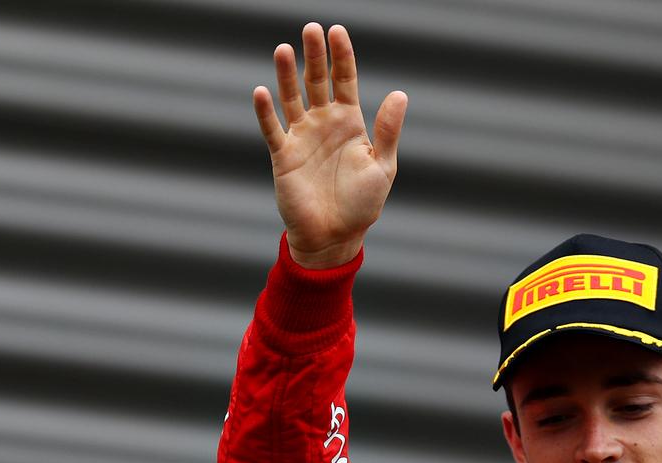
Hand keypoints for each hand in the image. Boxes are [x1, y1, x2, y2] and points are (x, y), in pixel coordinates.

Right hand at [253, 23, 407, 268]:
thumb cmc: (363, 204)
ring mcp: (302, 137)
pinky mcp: (283, 155)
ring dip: (287, 75)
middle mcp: (324, 123)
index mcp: (351, 123)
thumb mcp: (382, 165)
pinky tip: (261, 91)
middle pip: (318, 81)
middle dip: (315, 55)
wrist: (335, 236)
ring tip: (284, 49)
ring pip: (292, 98)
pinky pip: (273, 128)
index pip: (345, 80)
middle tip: (310, 28)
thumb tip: (399, 93)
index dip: (342, 56)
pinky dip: (266, 111)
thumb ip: (387, 130)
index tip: (337, 31)